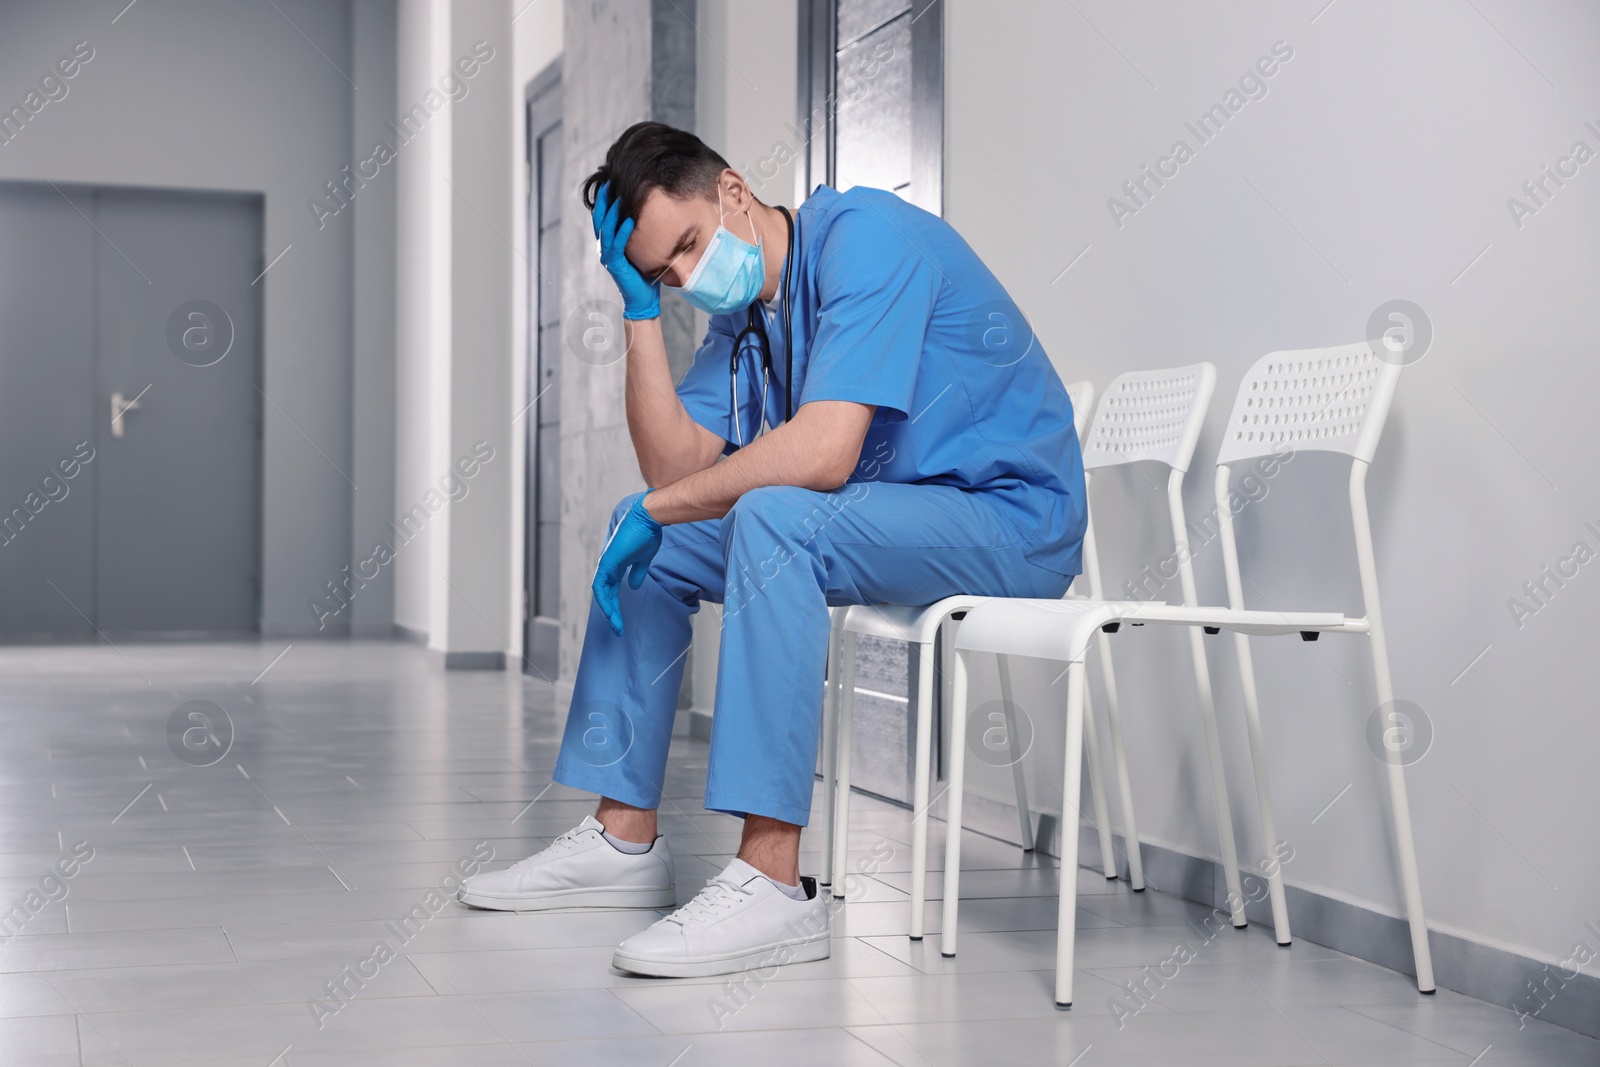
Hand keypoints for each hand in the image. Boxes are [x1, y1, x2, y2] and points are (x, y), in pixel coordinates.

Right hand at [591, 181, 659, 320]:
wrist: (643, 299)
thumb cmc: (645, 273)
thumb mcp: (642, 248)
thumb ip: (641, 233)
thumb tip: (653, 213)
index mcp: (609, 242)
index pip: (603, 216)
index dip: (603, 200)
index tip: (609, 182)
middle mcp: (605, 247)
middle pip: (599, 219)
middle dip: (603, 200)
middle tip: (608, 182)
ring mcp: (607, 256)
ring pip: (606, 229)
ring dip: (612, 212)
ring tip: (618, 196)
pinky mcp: (614, 265)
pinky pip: (617, 245)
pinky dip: (623, 232)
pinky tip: (629, 220)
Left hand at [591, 493, 663, 635]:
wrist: (648, 519)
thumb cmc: (648, 534)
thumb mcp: (644, 559)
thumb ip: (637, 573)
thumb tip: (633, 586)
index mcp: (617, 565)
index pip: (611, 589)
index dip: (615, 605)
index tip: (621, 620)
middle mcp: (609, 566)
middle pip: (605, 594)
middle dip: (611, 613)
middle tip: (618, 630)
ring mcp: (606, 564)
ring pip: (601, 593)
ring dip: (608, 612)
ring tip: (616, 627)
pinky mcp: (607, 563)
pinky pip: (600, 587)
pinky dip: (604, 601)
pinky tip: (611, 614)